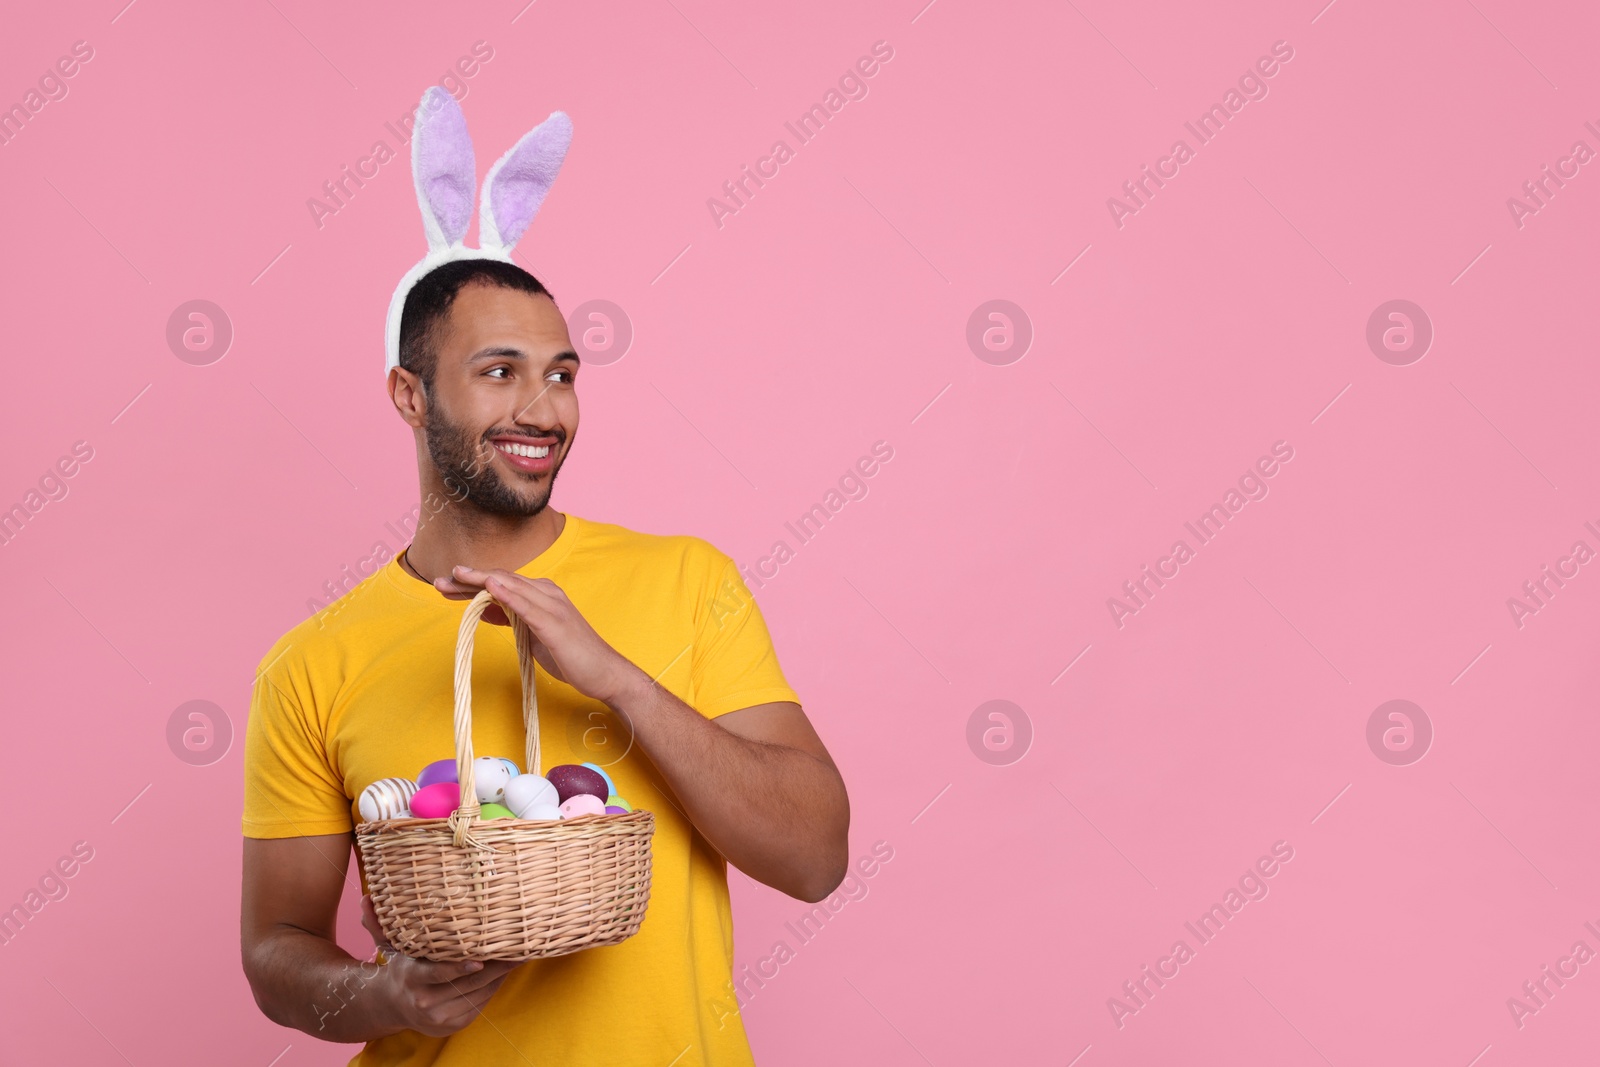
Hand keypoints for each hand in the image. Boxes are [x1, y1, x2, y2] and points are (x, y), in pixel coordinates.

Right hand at [360, 894, 520, 1037]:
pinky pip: (482, 1003)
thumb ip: (378, 923)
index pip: (438, 973)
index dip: (459, 966)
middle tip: (518, 948)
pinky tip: (505, 971)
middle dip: (496, 966)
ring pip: (479, 993)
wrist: (392, 1007)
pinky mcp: (454, 1025)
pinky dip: (495, 986)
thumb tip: (366, 897)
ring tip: (519, 955)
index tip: (480, 958)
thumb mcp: (388, 945)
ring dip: (501, 975)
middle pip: (468, 983)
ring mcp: (441, 1017)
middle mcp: (425, 1001)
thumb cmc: (399, 966)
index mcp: (411, 979)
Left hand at [433, 566, 647, 705]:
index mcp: (541, 595)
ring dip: (482, 581)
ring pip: (512, 587)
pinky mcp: (556, 624)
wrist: (604, 673)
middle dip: (469, 579)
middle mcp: (547, 594)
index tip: (446, 586)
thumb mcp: (532, 635)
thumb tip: (482, 607)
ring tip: (457, 577)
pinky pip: (528, 606)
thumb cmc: (570, 655)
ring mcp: (553, 607)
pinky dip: (509, 595)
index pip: (501, 583)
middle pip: (502, 580)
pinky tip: (491, 588)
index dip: (472, 582)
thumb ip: (511, 617)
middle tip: (440, 582)